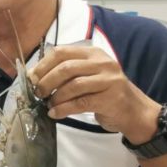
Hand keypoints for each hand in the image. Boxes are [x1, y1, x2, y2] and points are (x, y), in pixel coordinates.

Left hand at [28, 46, 161, 143]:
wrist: (134, 111)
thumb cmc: (104, 92)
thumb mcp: (87, 76)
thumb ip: (66, 73)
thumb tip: (34, 77)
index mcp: (93, 53)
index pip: (61, 52)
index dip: (42, 65)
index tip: (32, 78)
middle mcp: (102, 63)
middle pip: (65, 68)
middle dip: (46, 81)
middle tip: (38, 93)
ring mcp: (109, 80)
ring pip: (73, 85)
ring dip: (55, 97)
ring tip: (48, 104)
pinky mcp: (110, 98)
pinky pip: (80, 103)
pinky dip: (63, 109)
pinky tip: (55, 113)